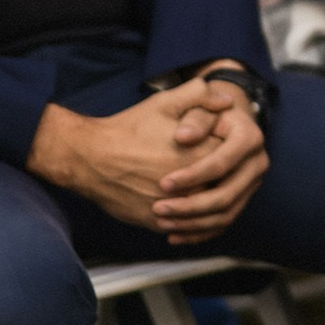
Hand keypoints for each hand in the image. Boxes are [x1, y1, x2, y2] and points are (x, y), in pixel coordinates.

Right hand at [27, 81, 268, 243]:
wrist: (90, 157)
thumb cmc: (129, 129)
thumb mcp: (166, 103)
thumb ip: (201, 96)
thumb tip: (228, 101)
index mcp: (201, 154)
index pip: (233, 161)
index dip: (230, 156)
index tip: (224, 152)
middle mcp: (192, 184)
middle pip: (224, 189)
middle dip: (224, 184)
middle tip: (222, 179)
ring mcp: (175, 206)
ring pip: (207, 214)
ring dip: (211, 209)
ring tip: (208, 198)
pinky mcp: (158, 221)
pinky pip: (185, 228)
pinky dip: (191, 226)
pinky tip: (190, 217)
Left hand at [150, 76, 269, 243]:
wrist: (221, 122)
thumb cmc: (205, 113)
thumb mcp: (199, 106)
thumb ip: (193, 116)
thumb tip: (184, 136)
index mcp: (250, 138)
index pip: (221, 164)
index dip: (192, 176)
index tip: (163, 183)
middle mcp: (257, 163)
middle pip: (226, 195)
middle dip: (190, 206)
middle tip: (159, 208)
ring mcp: (251, 184)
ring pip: (226, 214)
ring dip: (192, 223)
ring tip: (162, 222)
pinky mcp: (242, 199)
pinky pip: (224, 223)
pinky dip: (199, 233)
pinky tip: (174, 235)